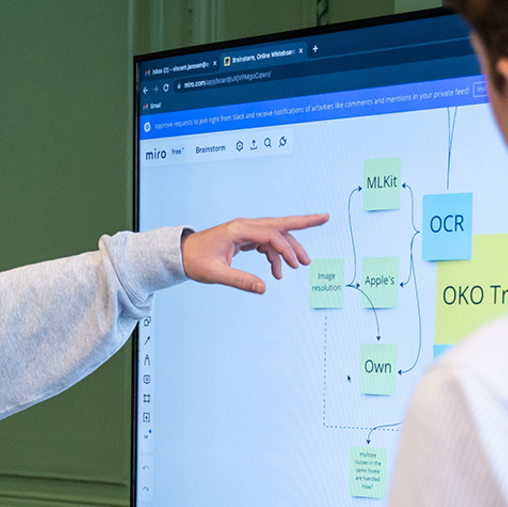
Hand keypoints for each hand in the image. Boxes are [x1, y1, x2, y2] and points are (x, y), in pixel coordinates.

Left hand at [181, 213, 329, 293]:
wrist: (182, 254)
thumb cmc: (196, 261)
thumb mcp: (216, 274)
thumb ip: (240, 280)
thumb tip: (263, 288)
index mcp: (239, 229)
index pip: (270, 234)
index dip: (285, 249)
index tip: (293, 266)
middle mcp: (245, 226)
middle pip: (280, 223)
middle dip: (303, 223)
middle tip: (325, 218)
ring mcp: (246, 230)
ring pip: (275, 234)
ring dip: (289, 248)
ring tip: (300, 265)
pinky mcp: (245, 238)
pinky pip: (267, 242)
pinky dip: (275, 255)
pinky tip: (277, 271)